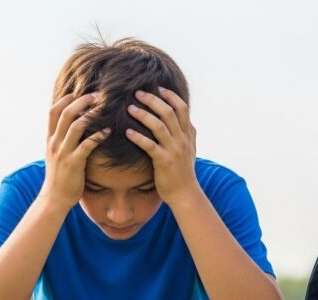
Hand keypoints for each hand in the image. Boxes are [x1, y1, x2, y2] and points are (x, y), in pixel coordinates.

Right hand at [40, 93, 111, 209]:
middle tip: (97, 94)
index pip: (53, 112)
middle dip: (81, 101)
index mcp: (50, 139)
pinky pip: (86, 145)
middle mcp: (55, 143)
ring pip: (75, 125)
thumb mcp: (55, 155)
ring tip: (103, 107)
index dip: (65, 99)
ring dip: (90, 114)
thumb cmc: (59, 177)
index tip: (78, 91)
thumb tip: (73, 128)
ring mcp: (63, 153)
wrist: (54, 198)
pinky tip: (109, 131)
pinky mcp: (74, 163)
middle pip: (65, 114)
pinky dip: (98, 135)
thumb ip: (62, 141)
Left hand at [125, 87, 200, 206]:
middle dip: (153, 100)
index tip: (158, 87)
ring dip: (143, 115)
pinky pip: (150, 145)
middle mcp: (182, 140)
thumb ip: (189, 135)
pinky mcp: (164, 162)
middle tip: (137, 93)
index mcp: (188, 135)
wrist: (185, 194)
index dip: (171, 96)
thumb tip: (188, 121)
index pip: (182, 108)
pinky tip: (127, 132)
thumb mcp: (191, 150)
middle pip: (169, 112)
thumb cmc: (183, 172)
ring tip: (130, 108)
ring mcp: (174, 150)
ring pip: (159, 126)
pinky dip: (138, 137)